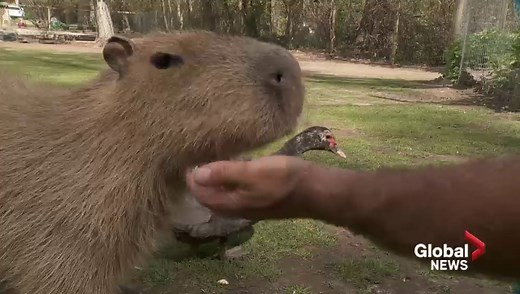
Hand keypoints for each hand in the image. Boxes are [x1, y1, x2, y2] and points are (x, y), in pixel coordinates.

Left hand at [185, 155, 309, 218]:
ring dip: (215, 185)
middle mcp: (239, 209)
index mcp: (233, 204)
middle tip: (196, 164)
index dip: (192, 181)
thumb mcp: (252, 171)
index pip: (202, 195)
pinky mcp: (262, 201)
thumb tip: (196, 175)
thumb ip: (224, 173)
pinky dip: (229, 184)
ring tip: (212, 165)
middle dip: (200, 185)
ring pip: (224, 198)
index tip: (188, 163)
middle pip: (211, 200)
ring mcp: (251, 207)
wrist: (315, 191)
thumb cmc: (284, 179)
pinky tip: (236, 170)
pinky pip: (237, 194)